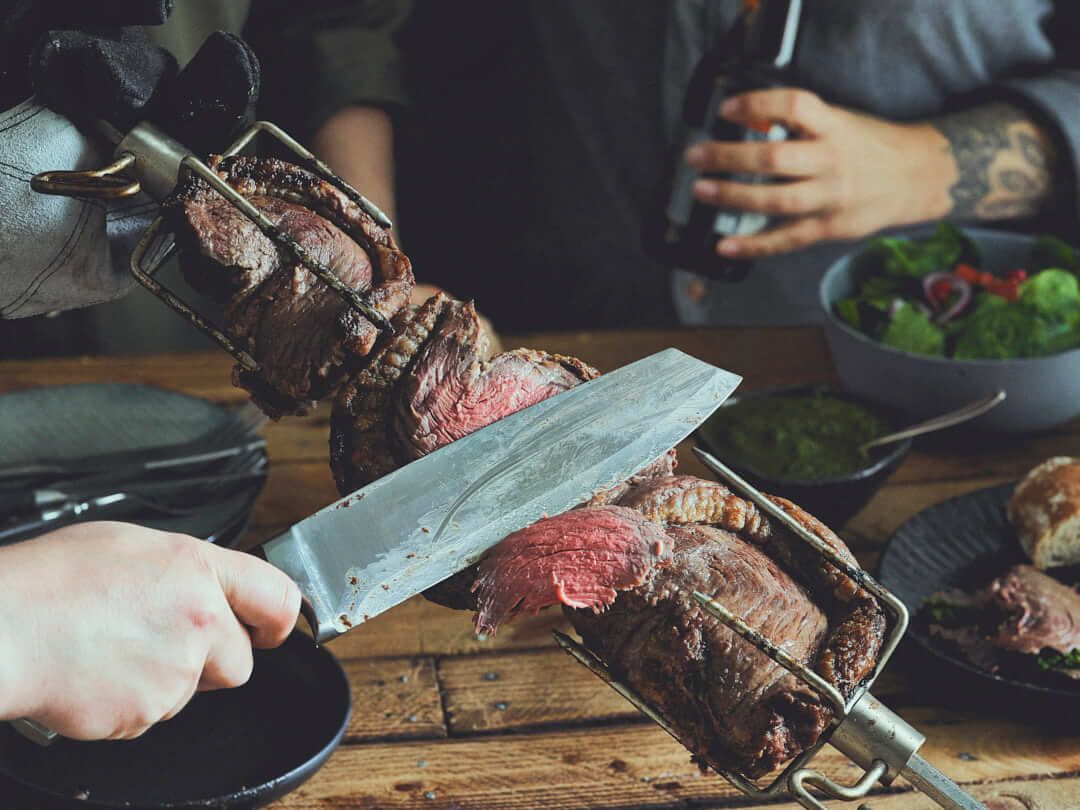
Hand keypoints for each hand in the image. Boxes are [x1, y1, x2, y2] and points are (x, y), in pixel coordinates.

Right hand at [0, 522, 299, 739]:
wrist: (5, 628)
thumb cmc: (54, 582)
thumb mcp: (134, 544)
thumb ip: (188, 570)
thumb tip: (211, 586)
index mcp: (199, 570)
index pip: (278, 597)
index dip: (280, 619)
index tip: (273, 629)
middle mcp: (199, 621)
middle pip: (240, 661)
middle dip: (212, 659)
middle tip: (162, 640)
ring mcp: (176, 672)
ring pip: (192, 690)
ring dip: (167, 679)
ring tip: (115, 648)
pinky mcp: (146, 713)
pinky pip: (152, 714)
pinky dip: (131, 702)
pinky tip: (101, 672)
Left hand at [686, 88, 950, 258]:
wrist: (918, 177)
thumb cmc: (872, 145)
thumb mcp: (842, 121)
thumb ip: (802, 124)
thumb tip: (748, 123)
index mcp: (835, 127)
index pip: (794, 106)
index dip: (757, 104)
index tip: (726, 109)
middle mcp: (833, 161)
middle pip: (775, 159)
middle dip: (730, 157)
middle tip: (697, 155)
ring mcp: (832, 198)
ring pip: (777, 200)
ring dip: (733, 196)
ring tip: (702, 190)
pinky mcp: (830, 228)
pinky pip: (786, 239)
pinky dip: (754, 245)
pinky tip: (726, 245)